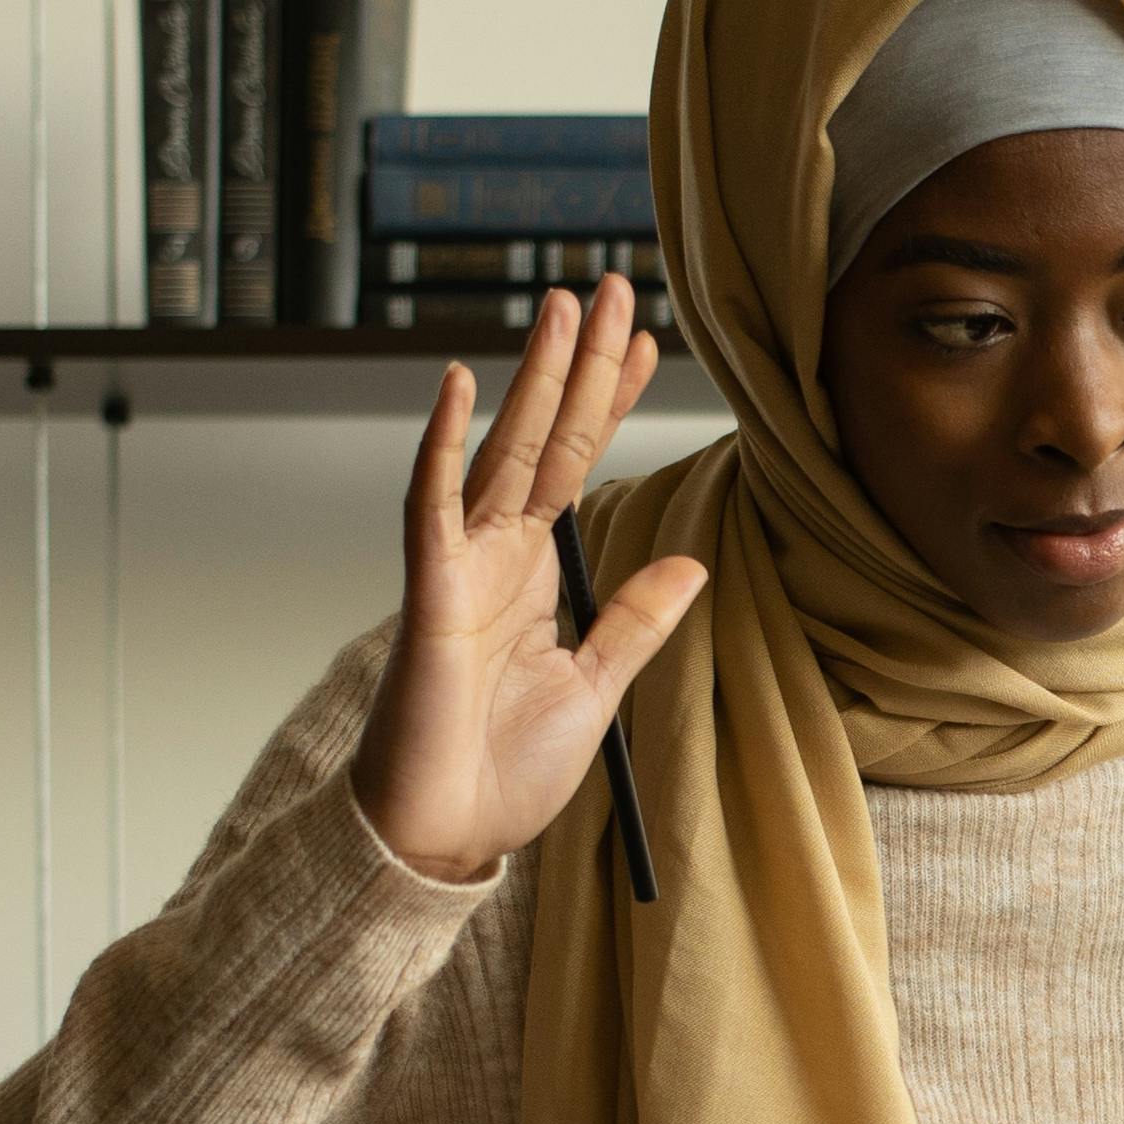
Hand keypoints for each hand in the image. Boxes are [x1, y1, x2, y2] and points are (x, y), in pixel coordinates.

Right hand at [348, 281, 704, 883]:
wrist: (446, 834)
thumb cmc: (503, 769)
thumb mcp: (595, 686)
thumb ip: (636, 620)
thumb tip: (694, 565)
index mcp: (532, 574)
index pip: (580, 466)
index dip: (611, 404)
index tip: (649, 346)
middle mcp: (493, 556)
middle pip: (548, 439)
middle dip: (581, 365)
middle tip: (613, 289)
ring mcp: (458, 569)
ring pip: (502, 453)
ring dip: (533, 379)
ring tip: (562, 307)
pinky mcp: (429, 597)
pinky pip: (431, 507)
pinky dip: (442, 445)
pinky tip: (461, 385)